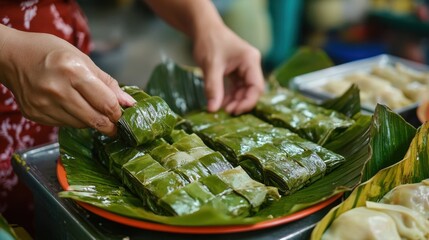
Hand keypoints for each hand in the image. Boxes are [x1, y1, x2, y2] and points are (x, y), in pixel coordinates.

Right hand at [0, 25, 134, 136]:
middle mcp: (57, 90)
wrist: (11, 56)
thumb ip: (107, 83)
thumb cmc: (51, 53)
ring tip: (89, 107)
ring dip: (91, 121)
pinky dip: (74, 119)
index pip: (106, 104)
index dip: (119, 113)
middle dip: (110, 124)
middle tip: (114, 123)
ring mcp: (44, 105)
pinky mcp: (35, 115)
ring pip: (82, 125)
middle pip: (96, 120)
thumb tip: (128, 103)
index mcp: (73, 71)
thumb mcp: (83, 59)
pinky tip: (70, 106)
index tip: (123, 115)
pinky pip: (65, 124)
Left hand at [193, 25, 264, 114]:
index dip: (247, 102)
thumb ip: (213, 88)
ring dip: (233, 101)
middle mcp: (251, 65)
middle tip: (224, 113)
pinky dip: (228, 96)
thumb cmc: (209, 42)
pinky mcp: (237, 72)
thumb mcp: (210, 66)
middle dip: (239, 103)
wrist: (203, 29)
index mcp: (250, 60)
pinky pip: (236, 88)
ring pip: (243, 91)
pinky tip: (218, 102)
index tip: (233, 111)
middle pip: (251, 90)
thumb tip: (212, 110)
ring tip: (219, 109)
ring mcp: (244, 69)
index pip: (256, 87)